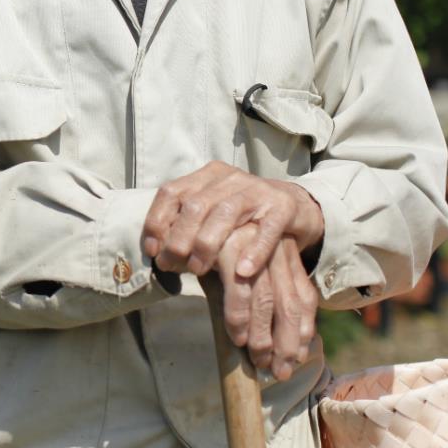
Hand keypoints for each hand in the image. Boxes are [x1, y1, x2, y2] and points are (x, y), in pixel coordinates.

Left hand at [141, 160, 323, 281]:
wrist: (295, 207)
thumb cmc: (243, 218)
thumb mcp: (212, 213)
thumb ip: (187, 225)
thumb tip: (157, 253)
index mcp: (206, 176)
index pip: (172, 192)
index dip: (156, 221)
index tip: (152, 250)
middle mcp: (229, 178)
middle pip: (195, 205)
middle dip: (179, 239)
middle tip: (172, 266)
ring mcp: (258, 190)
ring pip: (225, 213)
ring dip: (207, 245)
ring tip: (198, 271)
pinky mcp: (283, 207)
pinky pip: (266, 229)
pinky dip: (254, 251)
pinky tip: (241, 271)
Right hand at [216, 228, 318, 379]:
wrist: (189, 212)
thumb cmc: (213, 248)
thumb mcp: (243, 271)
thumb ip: (258, 296)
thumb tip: (271, 341)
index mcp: (285, 254)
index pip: (305, 297)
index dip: (303, 331)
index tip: (295, 359)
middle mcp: (275, 249)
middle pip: (290, 302)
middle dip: (286, 341)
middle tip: (278, 371)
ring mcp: (253, 247)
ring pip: (266, 299)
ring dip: (262, 335)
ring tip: (257, 358)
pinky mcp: (229, 246)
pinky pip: (239, 289)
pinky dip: (240, 316)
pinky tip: (237, 336)